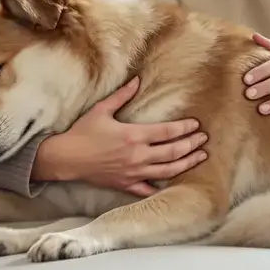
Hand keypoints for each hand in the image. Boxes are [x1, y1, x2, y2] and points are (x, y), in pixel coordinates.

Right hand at [33, 77, 207, 196]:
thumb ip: (122, 96)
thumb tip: (137, 80)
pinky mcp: (126, 184)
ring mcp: (134, 172)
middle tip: (204, 140)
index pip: (168, 132)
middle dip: (192, 145)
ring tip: (200, 158)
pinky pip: (148, 189)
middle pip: (173, 151)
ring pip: (167, 171)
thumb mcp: (102, 110)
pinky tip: (173, 184)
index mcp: (134, 135)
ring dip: (186, 164)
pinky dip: (161, 187)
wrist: (66, 158)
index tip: (196, 124)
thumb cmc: (82, 133)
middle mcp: (138, 155)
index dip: (185, 128)